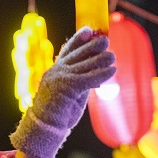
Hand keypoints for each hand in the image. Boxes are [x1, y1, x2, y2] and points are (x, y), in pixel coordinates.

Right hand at [10, 27, 115, 157]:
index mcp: (55, 70)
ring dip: (102, 59)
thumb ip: (80, 80)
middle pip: (79, 53)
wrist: (44, 126)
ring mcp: (61, 77)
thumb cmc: (58, 112)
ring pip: (86, 64)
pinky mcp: (68, 86)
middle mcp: (57, 71)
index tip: (89, 30)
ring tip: (112, 56)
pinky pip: (89, 78)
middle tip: (106, 40)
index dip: (78, 39)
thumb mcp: (70, 92)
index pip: (68, 50)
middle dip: (93, 46)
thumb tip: (97, 73)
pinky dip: (102, 73)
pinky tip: (112, 70)